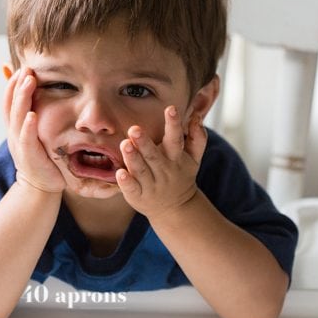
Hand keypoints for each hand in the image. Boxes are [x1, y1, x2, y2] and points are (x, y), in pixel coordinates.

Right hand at [3, 68, 65, 193]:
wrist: (39, 186)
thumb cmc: (38, 153)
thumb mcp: (30, 129)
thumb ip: (26, 110)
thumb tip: (24, 89)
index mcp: (13, 125)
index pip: (8, 100)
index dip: (12, 83)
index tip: (23, 67)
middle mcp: (13, 132)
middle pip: (11, 105)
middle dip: (17, 85)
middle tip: (27, 69)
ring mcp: (19, 144)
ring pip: (17, 117)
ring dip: (22, 98)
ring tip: (29, 82)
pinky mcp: (29, 156)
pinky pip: (26, 139)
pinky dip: (27, 127)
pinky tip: (32, 116)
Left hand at [115, 105, 206, 219]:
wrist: (175, 209)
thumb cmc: (181, 175)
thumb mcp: (193, 159)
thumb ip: (198, 138)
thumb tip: (197, 117)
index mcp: (176, 159)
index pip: (176, 139)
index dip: (174, 124)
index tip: (171, 108)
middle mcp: (164, 171)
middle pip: (153, 155)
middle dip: (144, 142)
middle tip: (134, 129)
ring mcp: (151, 185)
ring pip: (141, 170)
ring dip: (133, 158)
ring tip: (125, 144)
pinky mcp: (138, 196)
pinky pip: (132, 189)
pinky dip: (126, 182)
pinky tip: (119, 173)